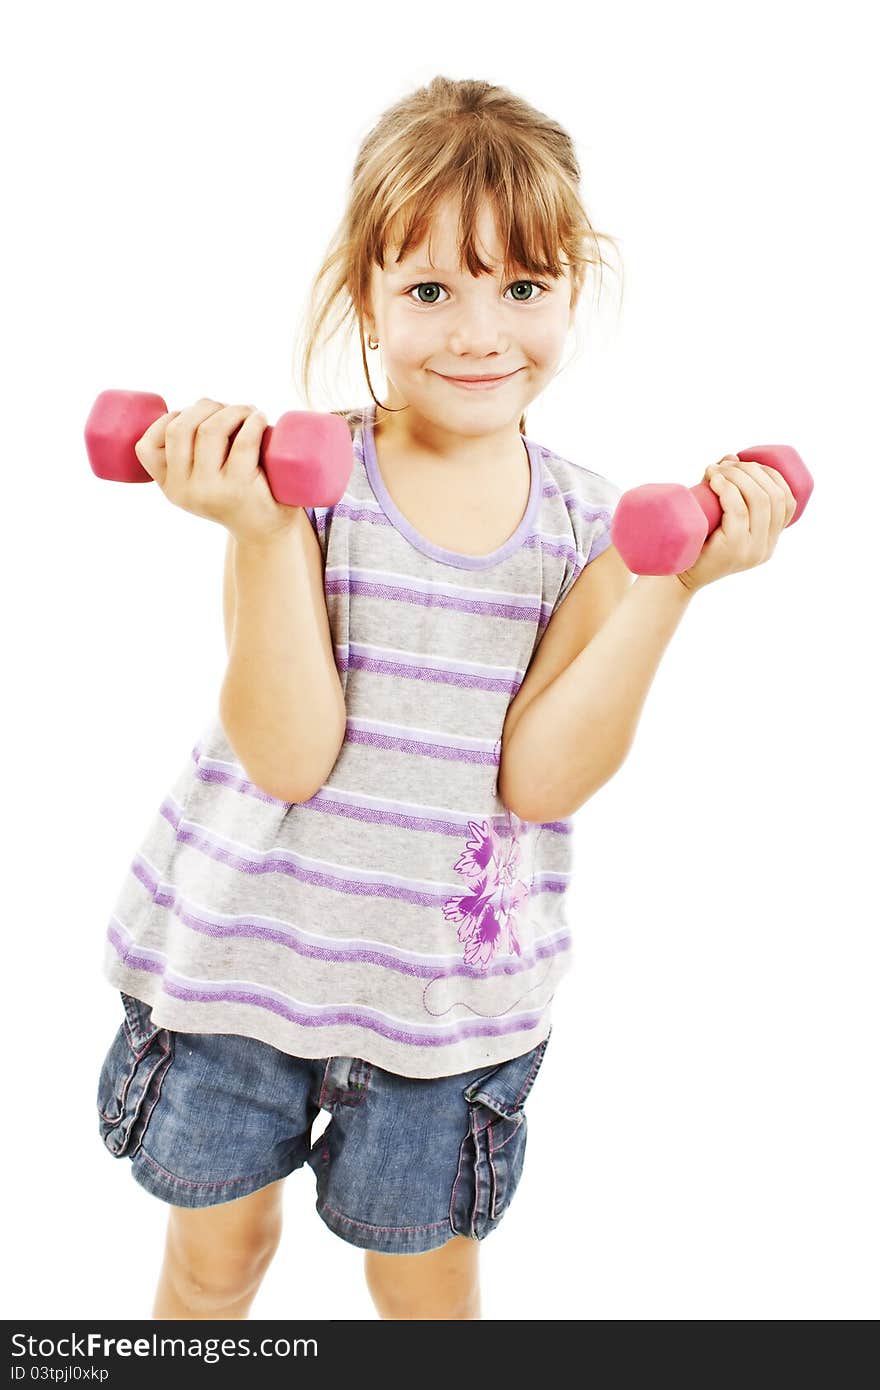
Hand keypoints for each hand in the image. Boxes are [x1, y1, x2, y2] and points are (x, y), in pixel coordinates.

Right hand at [133, 397, 301, 543]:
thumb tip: (197, 407)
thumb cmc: (236, 495)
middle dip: (205, 407)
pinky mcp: (240, 486)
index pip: (147, 447)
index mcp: (170, 487)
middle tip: (230, 409)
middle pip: (180, 428)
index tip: (197, 415)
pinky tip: (260, 419)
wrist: (266, 531)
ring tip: (248, 412)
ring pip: (209, 429)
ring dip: (231, 410)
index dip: (170, 418)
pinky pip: (243, 441)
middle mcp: (183, 490)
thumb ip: (188, 455)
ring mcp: (210, 490)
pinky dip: (253, 422)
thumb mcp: (199, 482)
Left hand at [676, 455, 797, 593]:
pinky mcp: (734, 548)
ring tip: (715, 470)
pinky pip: (738, 510)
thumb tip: (730, 456)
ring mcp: (752, 550)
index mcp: (769, 540)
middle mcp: (766, 547)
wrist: (674, 576)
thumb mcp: (718, 517)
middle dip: (751, 471)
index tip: (746, 463)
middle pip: (773, 496)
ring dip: (738, 476)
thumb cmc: (693, 543)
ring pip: (759, 500)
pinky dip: (728, 489)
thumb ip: (727, 490)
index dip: (772, 475)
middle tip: (724, 465)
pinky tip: (715, 479)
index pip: (787, 502)